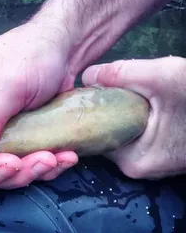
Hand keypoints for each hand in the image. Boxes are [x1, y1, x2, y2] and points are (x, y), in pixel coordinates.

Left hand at [82, 56, 185, 179]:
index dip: (85, 113)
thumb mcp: (161, 76)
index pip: (93, 137)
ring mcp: (152, 162)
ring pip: (122, 131)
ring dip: (120, 110)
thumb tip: (86, 75)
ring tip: (117, 88)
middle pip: (106, 133)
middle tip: (100, 85)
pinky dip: (134, 116)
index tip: (79, 92)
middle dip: (104, 109)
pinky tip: (136, 98)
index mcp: (132, 160)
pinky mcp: (162, 153)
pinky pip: (136, 133)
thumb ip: (120, 74)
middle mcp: (138, 167)